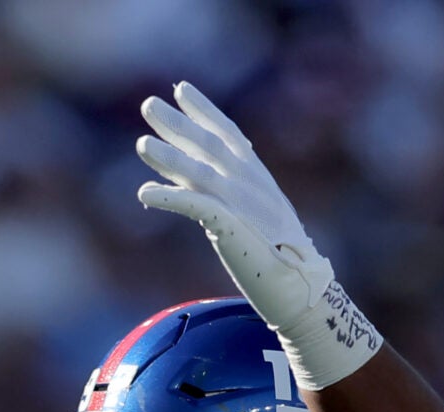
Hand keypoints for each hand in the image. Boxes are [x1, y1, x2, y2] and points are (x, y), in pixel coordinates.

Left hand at [135, 81, 381, 390]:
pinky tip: (144, 192)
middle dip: (178, 124)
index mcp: (257, 177)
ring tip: (141, 144)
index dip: (204, 110)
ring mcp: (242, 205)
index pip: (228, 133)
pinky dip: (169, 198)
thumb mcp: (256, 215)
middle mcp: (249, 184)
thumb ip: (229, 195)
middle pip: (208, 144)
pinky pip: (195, 207)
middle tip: (148, 104)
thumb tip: (195, 184)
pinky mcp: (232, 228)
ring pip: (198, 172)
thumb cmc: (278, 257)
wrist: (301, 289)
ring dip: (168, 157)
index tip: (182, 89)